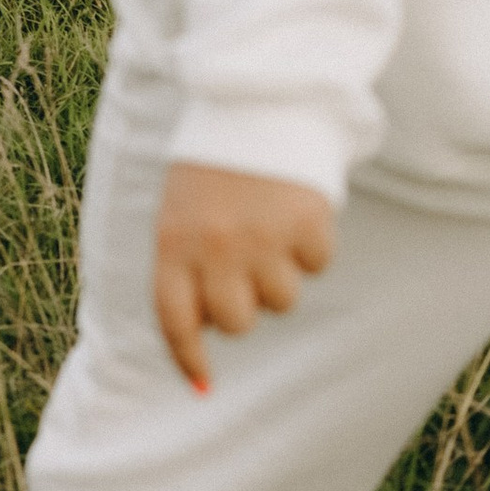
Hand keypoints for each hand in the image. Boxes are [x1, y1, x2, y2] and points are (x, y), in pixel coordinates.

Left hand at [152, 163, 335, 390]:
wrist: (252, 102)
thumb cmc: (210, 165)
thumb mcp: (178, 208)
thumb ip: (184, 263)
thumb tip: (205, 329)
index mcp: (172, 239)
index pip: (174, 319)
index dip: (189, 358)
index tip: (204, 388)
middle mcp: (215, 245)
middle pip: (237, 323)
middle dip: (244, 305)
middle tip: (245, 266)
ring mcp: (263, 237)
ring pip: (282, 301)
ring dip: (280, 273)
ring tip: (268, 226)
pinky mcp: (306, 223)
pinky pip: (316, 266)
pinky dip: (312, 245)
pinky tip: (295, 210)